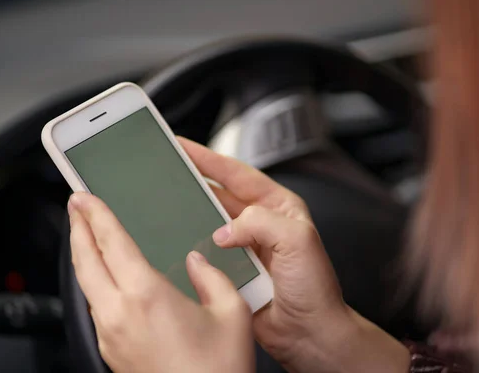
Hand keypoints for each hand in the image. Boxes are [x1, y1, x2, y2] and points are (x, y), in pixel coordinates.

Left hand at [68, 192, 254, 372]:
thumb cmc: (218, 370)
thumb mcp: (232, 312)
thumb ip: (213, 276)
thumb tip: (197, 261)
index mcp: (147, 296)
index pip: (110, 243)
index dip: (95, 215)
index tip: (84, 197)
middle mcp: (119, 314)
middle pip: (85, 261)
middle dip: (77, 229)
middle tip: (76, 207)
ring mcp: (110, 336)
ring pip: (86, 285)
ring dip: (84, 256)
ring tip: (88, 238)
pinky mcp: (112, 352)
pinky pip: (96, 307)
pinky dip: (94, 282)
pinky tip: (107, 279)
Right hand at [180, 138, 409, 372]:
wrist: (310, 333)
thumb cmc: (315, 289)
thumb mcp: (297, 241)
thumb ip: (260, 223)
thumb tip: (223, 230)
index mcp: (278, 206)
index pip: (237, 173)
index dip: (207, 158)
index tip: (182, 145)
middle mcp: (259, 223)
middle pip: (217, 194)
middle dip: (192, 181)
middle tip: (165, 170)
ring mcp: (243, 247)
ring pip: (208, 222)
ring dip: (189, 216)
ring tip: (163, 204)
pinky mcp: (231, 270)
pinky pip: (205, 253)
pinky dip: (190, 248)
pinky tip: (175, 243)